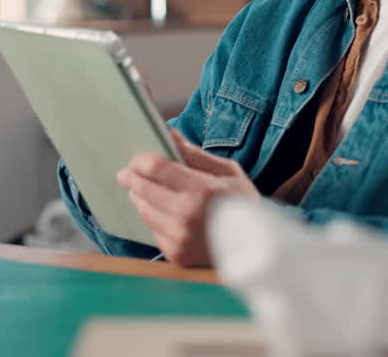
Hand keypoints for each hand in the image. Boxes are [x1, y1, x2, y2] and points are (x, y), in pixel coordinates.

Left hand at [116, 128, 259, 266]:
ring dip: (139, 197)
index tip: (136, 157)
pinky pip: (153, 230)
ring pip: (144, 210)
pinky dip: (153, 217)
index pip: (156, 168)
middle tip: (127, 172)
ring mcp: (180, 238)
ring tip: (142, 188)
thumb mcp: (228, 171)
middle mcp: (186, 216)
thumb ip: (195, 153)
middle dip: (132, 177)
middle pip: (143, 189)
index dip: (141, 160)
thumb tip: (168, 132)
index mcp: (202, 190)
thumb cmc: (244, 202)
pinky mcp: (176, 254)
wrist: (260, 247)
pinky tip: (160, 210)